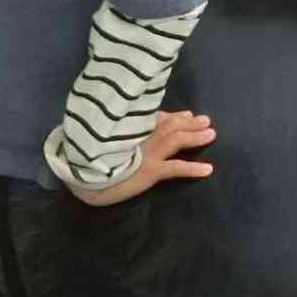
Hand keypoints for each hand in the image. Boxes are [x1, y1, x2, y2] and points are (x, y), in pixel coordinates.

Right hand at [67, 111, 216, 206]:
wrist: (85, 180)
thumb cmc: (95, 162)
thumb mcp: (111, 142)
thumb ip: (128, 131)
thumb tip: (150, 123)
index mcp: (131, 131)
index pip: (157, 119)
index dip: (174, 116)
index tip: (187, 116)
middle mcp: (141, 138)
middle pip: (170, 126)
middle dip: (190, 123)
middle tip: (206, 121)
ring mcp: (146, 153)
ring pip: (175, 140)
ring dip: (195, 137)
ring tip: (211, 135)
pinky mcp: (149, 171)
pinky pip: (175, 168)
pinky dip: (192, 168)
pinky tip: (208, 169)